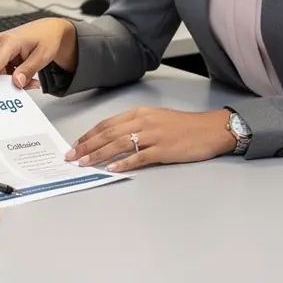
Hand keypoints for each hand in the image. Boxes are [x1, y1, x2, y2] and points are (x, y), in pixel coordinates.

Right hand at [0, 17, 76, 90]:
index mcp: (9, 40)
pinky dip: (7, 74)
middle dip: (9, 82)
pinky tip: (19, 71)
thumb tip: (16, 82)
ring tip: (26, 74)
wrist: (46, 30)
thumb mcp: (43, 56)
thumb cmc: (45, 38)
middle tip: (30, 83)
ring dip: (8, 78)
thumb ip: (29, 70)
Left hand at [66, 107, 236, 171]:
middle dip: (87, 146)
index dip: (89, 135)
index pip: (107, 124)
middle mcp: (143, 122)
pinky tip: (112, 169)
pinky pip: (139, 157)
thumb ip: (135, 126)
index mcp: (139, 113)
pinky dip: (124, 163)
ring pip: (119, 145)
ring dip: (98, 155)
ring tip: (85, 163)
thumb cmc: (184, 125)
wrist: (210, 129)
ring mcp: (153, 136)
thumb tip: (113, 138)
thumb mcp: (156, 118)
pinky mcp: (163, 150)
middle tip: (72, 156)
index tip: (76, 144)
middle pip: (108, 134)